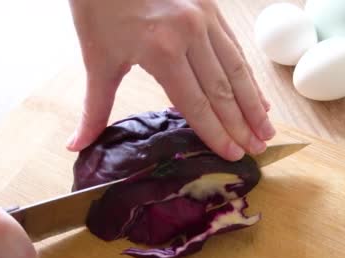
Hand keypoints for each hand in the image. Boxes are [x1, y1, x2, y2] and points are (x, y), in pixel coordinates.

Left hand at [67, 0, 274, 160]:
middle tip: (258, 149)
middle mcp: (190, 34)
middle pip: (223, 90)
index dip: (216, 132)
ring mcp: (205, 18)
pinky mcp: (212, 7)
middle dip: (242, 124)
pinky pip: (235, 48)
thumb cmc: (99, 8)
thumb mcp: (97, 58)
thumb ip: (95, 107)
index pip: (196, 103)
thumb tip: (78, 144)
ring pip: (236, 69)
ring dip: (253, 102)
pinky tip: (257, 94)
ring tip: (266, 129)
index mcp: (161, 50)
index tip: (233, 155)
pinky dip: (247, 75)